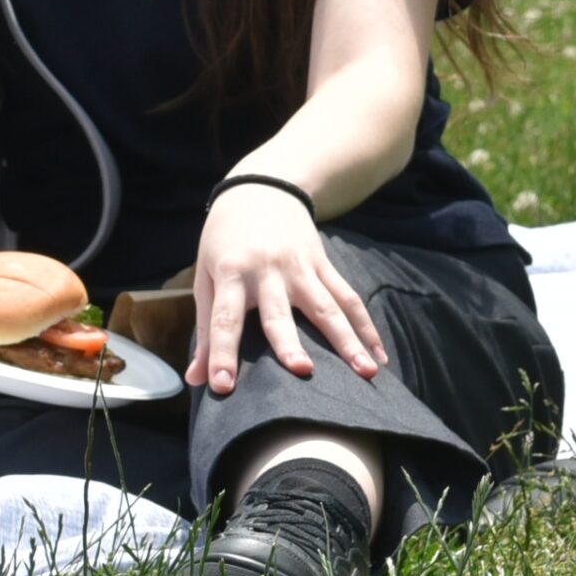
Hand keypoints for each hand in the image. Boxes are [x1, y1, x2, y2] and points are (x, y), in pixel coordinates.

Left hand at [186, 187, 388, 396]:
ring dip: (347, 341)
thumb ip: (205, 330)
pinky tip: (380, 357)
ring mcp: (301, 267)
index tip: (223, 386)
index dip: (222, 353)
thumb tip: (195, 379)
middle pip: (279, 312)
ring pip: (327, 307)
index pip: (224, 319)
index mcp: (230, 273)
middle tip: (301, 371)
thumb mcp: (206, 275)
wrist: (261, 189)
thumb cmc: (225, 241)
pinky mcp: (324, 265)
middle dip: (289, 342)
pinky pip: (349, 298)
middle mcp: (268, 271)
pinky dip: (367, 328)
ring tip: (366, 373)